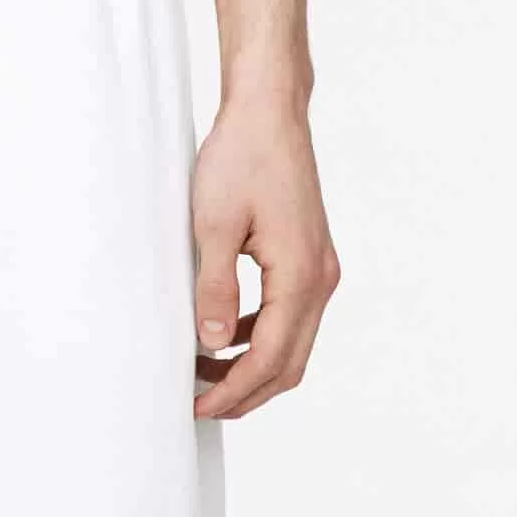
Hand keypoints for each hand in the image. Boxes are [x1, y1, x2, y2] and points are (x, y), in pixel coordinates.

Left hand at [189, 88, 341, 418]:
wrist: (269, 110)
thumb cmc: (242, 155)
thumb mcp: (214, 221)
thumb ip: (215, 287)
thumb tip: (212, 344)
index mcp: (300, 276)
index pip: (270, 359)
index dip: (233, 391)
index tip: (196, 406)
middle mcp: (320, 278)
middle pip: (289, 363)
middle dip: (246, 391)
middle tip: (200, 403)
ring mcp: (320, 267)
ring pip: (293, 342)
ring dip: (253, 365)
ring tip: (205, 373)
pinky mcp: (310, 255)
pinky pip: (290, 314)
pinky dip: (261, 335)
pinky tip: (226, 332)